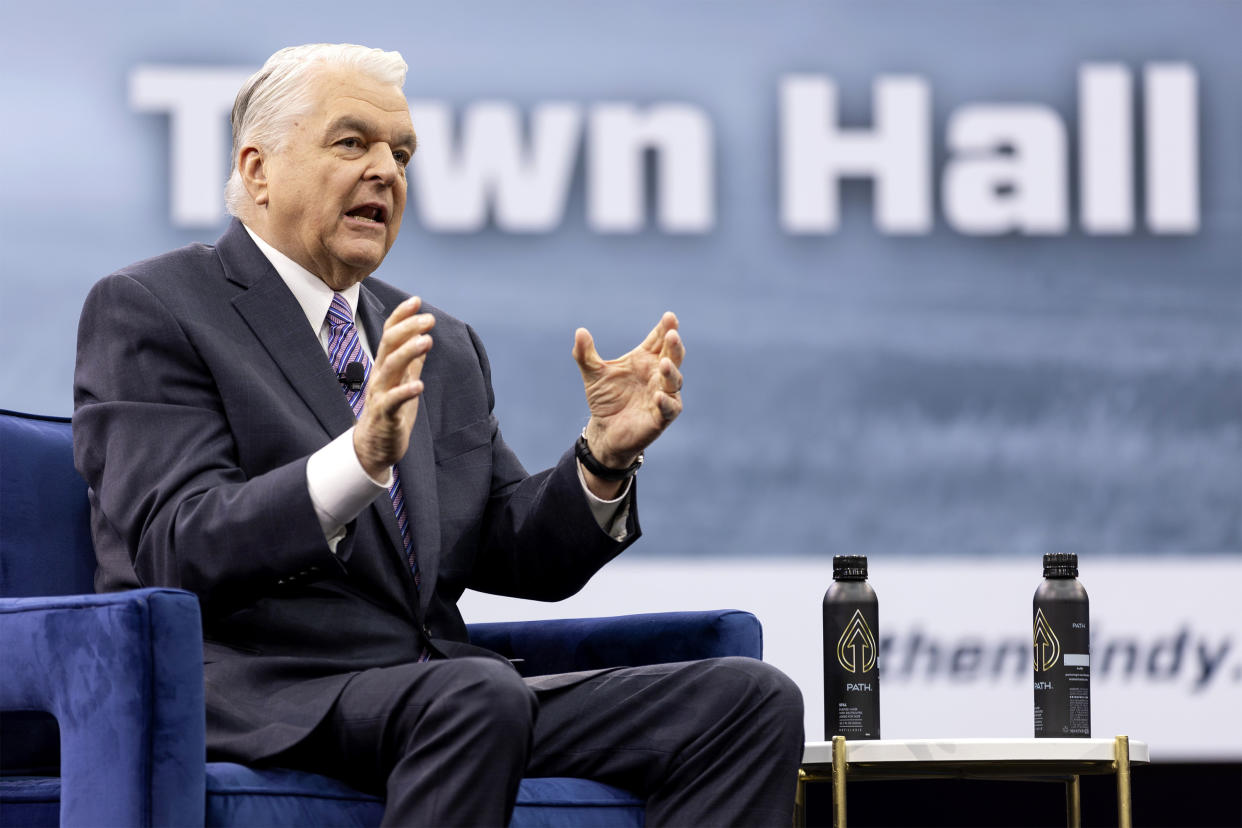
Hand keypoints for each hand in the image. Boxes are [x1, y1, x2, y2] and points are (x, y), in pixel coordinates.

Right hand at [354, 297, 434, 478]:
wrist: (374, 448)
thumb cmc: (390, 413)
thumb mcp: (403, 382)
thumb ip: (413, 362)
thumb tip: (423, 337)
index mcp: (385, 366)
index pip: (390, 334)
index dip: (401, 317)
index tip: (416, 301)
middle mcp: (380, 376)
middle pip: (389, 345)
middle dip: (408, 328)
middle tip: (429, 318)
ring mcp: (380, 394)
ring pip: (391, 368)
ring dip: (408, 353)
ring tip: (427, 341)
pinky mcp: (384, 415)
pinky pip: (392, 401)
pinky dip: (405, 392)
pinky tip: (420, 385)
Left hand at [572, 311, 683, 489]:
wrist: (604, 430)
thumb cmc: (605, 399)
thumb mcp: (593, 374)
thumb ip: (585, 354)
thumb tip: (580, 331)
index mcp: (645, 360)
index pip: (659, 340)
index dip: (665, 328)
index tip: (669, 317)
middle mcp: (658, 375)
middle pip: (672, 355)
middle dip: (674, 345)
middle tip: (672, 333)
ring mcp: (663, 395)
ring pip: (674, 380)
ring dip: (671, 371)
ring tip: (665, 362)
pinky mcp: (661, 416)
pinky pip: (669, 408)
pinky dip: (665, 402)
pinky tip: (659, 396)